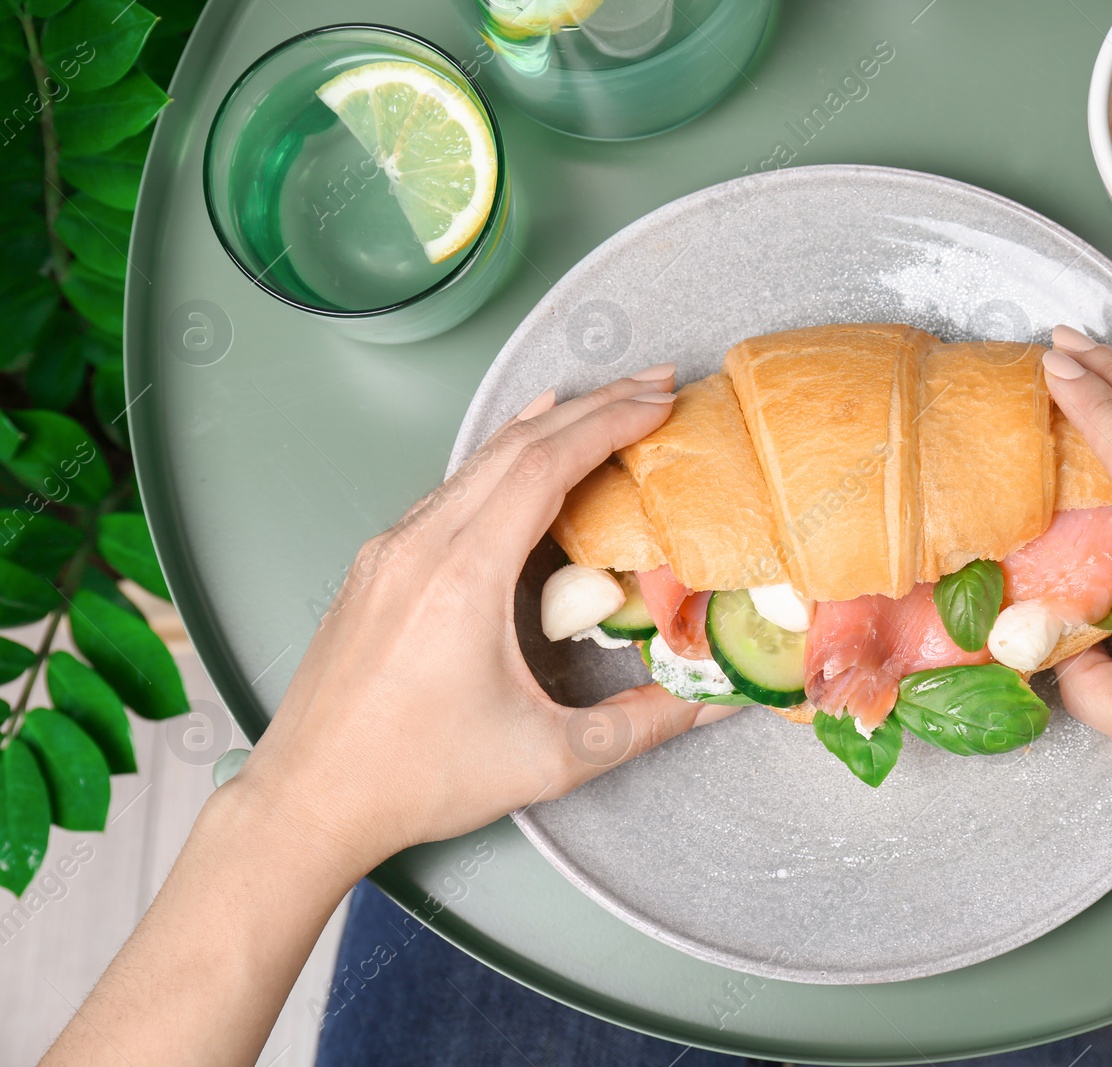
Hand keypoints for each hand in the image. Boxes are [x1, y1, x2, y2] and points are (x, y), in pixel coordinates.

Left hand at [226, 367, 728, 873]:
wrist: (307, 801)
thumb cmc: (414, 779)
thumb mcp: (550, 759)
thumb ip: (644, 724)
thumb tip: (717, 700)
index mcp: (462, 575)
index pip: (545, 464)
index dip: (609, 422)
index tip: (661, 401)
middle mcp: (419, 545)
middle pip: (515, 445)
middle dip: (592, 406)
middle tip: (653, 386)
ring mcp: (390, 551)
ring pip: (476, 461)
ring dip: (545, 428)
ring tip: (602, 406)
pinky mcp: (375, 567)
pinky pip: (446, 489)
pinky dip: (498, 461)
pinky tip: (519, 458)